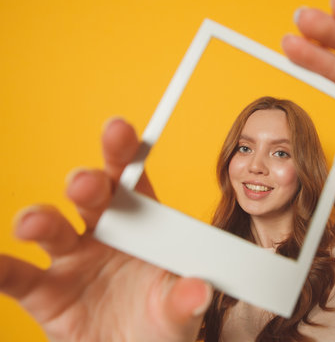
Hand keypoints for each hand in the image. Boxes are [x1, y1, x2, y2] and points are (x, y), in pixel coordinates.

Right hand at [0, 119, 210, 341]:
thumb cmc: (160, 320)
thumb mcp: (179, 314)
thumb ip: (185, 301)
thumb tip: (199, 291)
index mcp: (143, 224)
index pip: (135, 180)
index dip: (126, 153)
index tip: (119, 129)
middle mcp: (104, 232)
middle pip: (94, 195)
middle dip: (88, 183)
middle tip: (87, 182)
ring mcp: (72, 260)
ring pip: (53, 228)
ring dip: (41, 220)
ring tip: (35, 223)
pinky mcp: (45, 293)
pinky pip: (20, 277)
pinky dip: (5, 269)